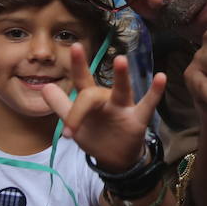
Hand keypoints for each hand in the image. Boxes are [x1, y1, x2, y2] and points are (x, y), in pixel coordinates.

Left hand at [41, 47, 166, 171]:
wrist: (116, 159)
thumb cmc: (96, 134)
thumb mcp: (75, 122)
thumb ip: (60, 105)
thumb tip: (45, 87)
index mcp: (91, 99)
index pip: (81, 82)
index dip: (77, 66)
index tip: (75, 46)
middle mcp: (106, 99)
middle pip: (93, 93)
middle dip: (81, 98)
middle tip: (72, 95)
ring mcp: (123, 108)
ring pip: (122, 91)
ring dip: (122, 77)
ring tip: (121, 60)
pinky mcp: (138, 120)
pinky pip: (147, 105)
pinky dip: (154, 92)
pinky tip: (161, 77)